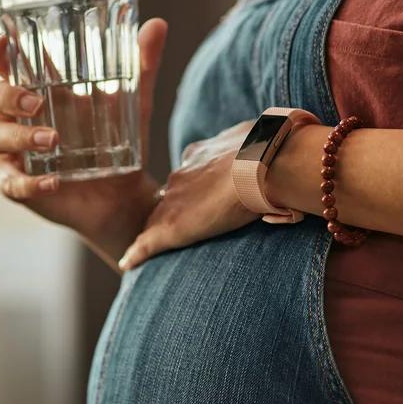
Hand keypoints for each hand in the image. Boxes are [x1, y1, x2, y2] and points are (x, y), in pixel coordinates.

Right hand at [0, 18, 168, 269]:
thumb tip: (157, 24)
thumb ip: (142, 65)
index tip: (1, 42)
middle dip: (5, 95)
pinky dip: (28, 182)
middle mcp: (20, 118)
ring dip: (21, 136)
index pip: (5, 62)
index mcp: (39, 89)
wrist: (124, 195)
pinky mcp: (21, 185)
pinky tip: (52, 181)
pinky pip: (11, 182)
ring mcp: (16, 152)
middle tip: (35, 102)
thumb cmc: (119, 141)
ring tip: (54, 140)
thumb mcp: (135, 102)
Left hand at [118, 121, 259, 269]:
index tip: (198, 197)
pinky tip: (128, 264)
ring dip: (161, 227)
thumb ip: (256, 146)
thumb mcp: (259, 140)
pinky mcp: (171, 226)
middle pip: (170, 195)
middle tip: (185, 221)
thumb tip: (273, 144)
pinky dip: (137, 254)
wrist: (261, 163)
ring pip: (159, 216)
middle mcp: (181, 175)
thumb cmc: (268, 152)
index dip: (192, 188)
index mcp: (199, 155)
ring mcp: (174, 200)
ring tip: (154, 246)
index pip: (187, 176)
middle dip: (176, 206)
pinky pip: (147, 243)